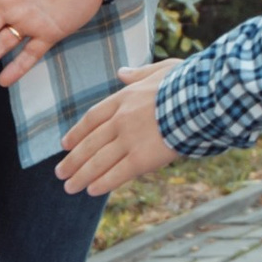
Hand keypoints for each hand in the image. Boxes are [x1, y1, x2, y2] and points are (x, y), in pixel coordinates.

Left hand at [59, 63, 177, 196]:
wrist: (201, 100)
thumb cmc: (186, 83)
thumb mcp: (160, 70)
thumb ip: (138, 74)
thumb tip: (121, 72)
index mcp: (124, 99)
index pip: (92, 118)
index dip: (77, 133)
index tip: (65, 144)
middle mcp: (121, 120)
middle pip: (90, 143)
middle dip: (73, 160)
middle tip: (60, 173)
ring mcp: (130, 140)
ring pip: (98, 161)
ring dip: (81, 175)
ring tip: (69, 187)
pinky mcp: (142, 158)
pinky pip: (118, 173)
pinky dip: (103, 182)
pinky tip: (91, 190)